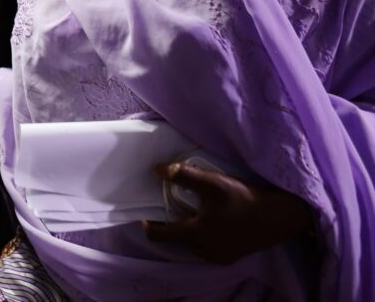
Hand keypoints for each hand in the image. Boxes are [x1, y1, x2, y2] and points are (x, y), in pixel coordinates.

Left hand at [142, 162, 313, 263]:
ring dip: (190, 232)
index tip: (145, 216)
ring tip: (193, 213)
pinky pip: (209, 248)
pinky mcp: (234, 256)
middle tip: (173, 209)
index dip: (150, 226)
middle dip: (172, 227)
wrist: (281, 216)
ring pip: (194, 245)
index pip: (162, 235)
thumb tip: (158, 169)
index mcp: (197, 234)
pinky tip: (212, 222)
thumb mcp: (213, 182)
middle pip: (178, 241)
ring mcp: (221, 256)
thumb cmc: (244, 198)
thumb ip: (184, 175)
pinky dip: (204, 237)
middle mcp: (206, 250)